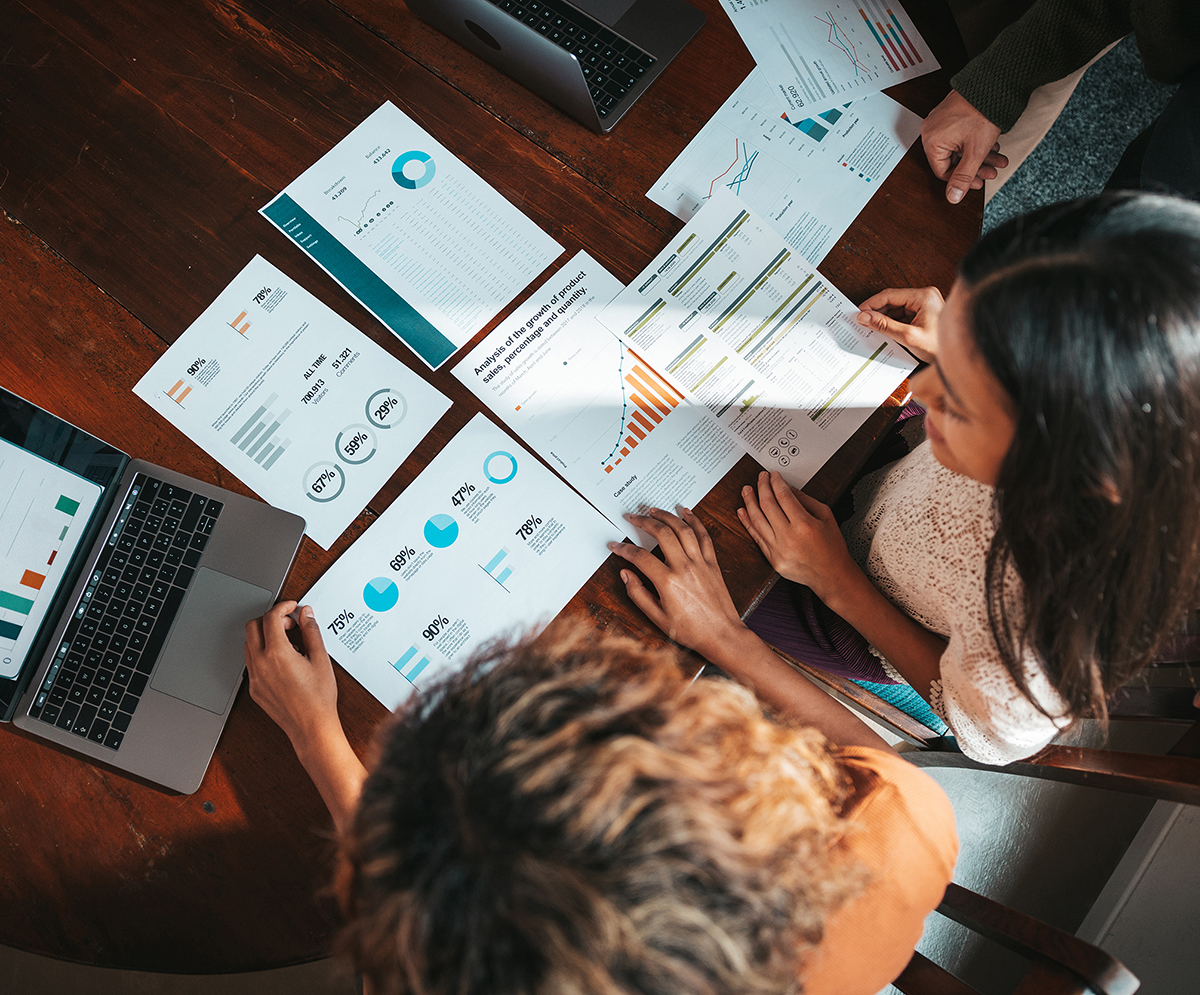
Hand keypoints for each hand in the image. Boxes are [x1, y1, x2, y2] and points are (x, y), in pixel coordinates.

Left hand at [244, 601, 339, 753]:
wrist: (311, 726)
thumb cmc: (318, 698)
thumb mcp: (320, 659)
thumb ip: (311, 632)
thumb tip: (306, 615)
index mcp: (277, 654)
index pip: (271, 618)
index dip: (282, 607)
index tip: (291, 607)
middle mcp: (261, 664)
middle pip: (252, 627)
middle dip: (269, 619)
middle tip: (288, 624)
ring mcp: (255, 677)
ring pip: (249, 644)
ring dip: (264, 636)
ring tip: (287, 643)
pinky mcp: (254, 688)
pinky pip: (251, 662)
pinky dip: (262, 652)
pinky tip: (282, 660)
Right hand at [609, 506, 745, 659]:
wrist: (722, 635)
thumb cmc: (691, 630)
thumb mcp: (658, 618)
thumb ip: (638, 594)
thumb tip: (626, 575)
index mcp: (668, 582)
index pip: (640, 557)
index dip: (624, 549)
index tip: (616, 546)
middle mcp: (684, 567)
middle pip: (662, 533)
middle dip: (644, 522)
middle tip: (633, 517)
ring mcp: (700, 563)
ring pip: (683, 529)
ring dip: (667, 516)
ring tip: (654, 510)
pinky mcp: (713, 563)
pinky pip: (704, 536)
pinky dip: (695, 521)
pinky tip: (686, 512)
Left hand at [737, 472, 858, 602]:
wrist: (831, 576)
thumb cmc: (832, 547)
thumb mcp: (826, 516)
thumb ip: (806, 500)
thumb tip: (788, 488)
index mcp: (804, 524)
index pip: (783, 496)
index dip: (776, 482)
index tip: (773, 476)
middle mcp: (789, 537)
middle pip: (768, 505)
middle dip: (762, 487)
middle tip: (760, 478)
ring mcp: (778, 549)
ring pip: (757, 520)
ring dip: (749, 502)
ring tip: (746, 490)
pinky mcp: (772, 559)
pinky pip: (756, 537)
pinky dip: (747, 523)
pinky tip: (743, 512)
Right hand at [857, 285, 943, 362]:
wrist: (958, 359)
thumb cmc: (940, 347)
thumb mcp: (908, 336)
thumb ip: (885, 325)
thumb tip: (865, 317)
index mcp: (923, 297)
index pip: (890, 295)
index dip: (872, 304)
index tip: (859, 313)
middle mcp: (925, 297)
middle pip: (893, 301)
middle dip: (877, 312)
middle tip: (863, 322)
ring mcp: (926, 305)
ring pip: (897, 309)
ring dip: (885, 319)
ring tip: (872, 329)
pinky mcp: (925, 314)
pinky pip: (904, 316)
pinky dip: (893, 323)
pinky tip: (885, 332)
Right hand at [921, 90, 1006, 204]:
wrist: (994, 84)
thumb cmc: (982, 113)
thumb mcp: (975, 152)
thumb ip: (963, 178)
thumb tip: (952, 197)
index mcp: (931, 141)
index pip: (943, 171)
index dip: (962, 180)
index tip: (978, 182)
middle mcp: (932, 130)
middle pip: (953, 160)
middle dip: (976, 167)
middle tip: (991, 170)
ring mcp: (941, 121)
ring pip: (959, 148)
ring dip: (980, 156)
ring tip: (997, 159)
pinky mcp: (951, 114)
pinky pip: (960, 135)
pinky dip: (976, 143)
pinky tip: (992, 146)